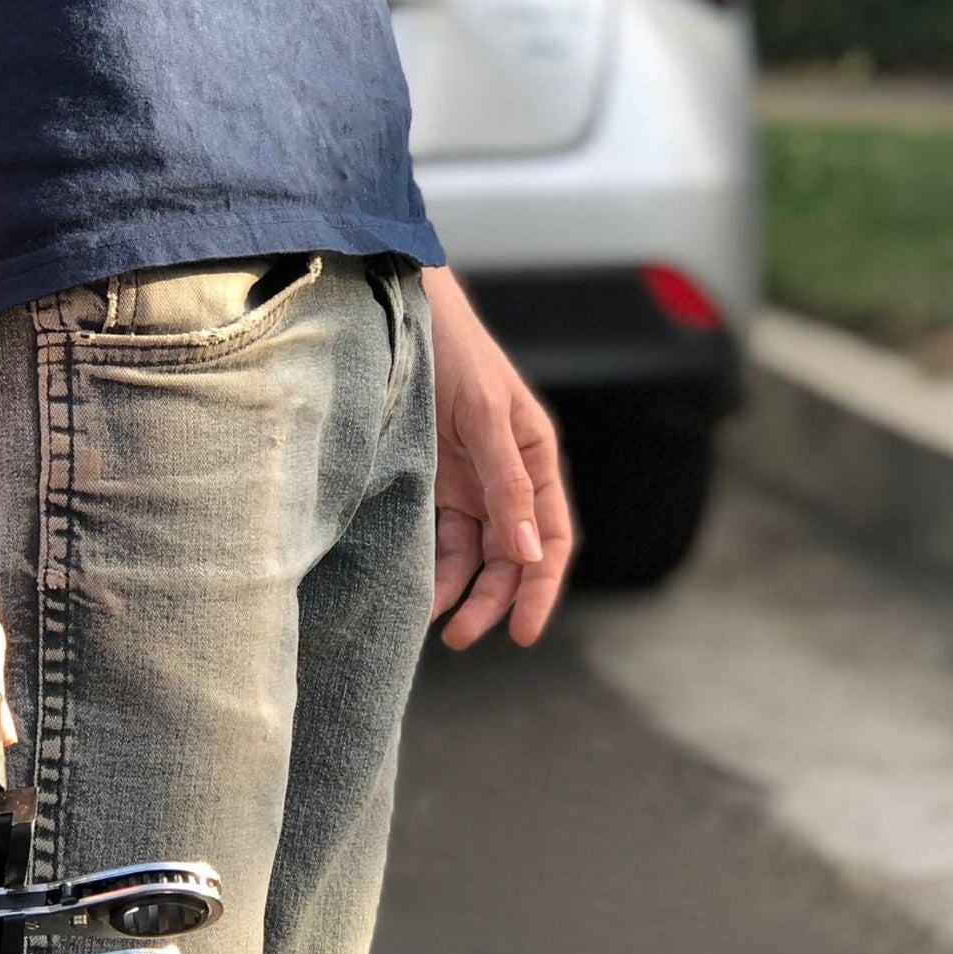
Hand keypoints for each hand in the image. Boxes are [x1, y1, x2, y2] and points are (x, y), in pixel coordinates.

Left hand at [423, 266, 572, 647]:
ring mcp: (470, 482)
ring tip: (435, 623)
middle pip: (513, 556)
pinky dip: (432, 565)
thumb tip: (530, 551)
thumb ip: (506, 483)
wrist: (401, 316)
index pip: (552, 537)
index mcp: (535, 457)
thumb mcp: (484, 416)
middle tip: (461, 637)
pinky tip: (417, 590)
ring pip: (475, 554)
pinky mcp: (433, 482)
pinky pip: (439, 536)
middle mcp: (508, 477)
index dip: (542, 588)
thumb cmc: (453, 352)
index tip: (524, 632)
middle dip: (493, 600)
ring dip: (459, 590)